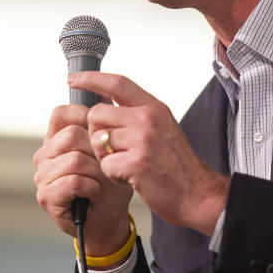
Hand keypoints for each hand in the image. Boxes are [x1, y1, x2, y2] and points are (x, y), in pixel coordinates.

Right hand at [33, 103, 133, 256]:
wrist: (109, 219)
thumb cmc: (109, 183)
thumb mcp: (109, 148)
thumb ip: (102, 123)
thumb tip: (102, 90)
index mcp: (55, 138)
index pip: (61, 113)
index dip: (85, 118)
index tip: (101, 134)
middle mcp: (44, 154)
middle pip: (72, 135)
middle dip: (97, 151)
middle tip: (105, 167)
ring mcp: (42, 176)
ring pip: (75, 159)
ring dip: (97, 173)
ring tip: (99, 182)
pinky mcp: (46, 196)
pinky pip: (74, 181)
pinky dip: (91, 188)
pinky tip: (94, 194)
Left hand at [70, 71, 229, 236]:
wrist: (199, 194)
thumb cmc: (178, 166)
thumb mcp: (163, 128)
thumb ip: (138, 116)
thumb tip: (106, 108)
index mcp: (154, 108)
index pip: (117, 83)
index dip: (91, 79)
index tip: (74, 79)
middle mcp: (148, 119)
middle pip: (97, 114)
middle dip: (96, 133)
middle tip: (112, 149)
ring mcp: (142, 140)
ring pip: (97, 140)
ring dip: (104, 156)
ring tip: (125, 164)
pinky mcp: (136, 163)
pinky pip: (105, 164)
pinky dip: (112, 175)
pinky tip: (130, 177)